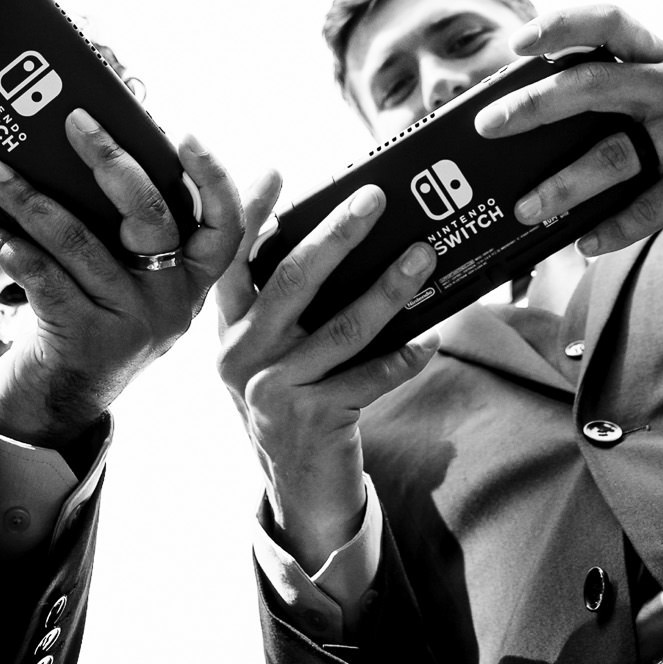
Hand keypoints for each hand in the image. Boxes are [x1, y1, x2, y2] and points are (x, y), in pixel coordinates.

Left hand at [0, 130, 245, 447]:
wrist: (65, 394)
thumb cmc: (100, 311)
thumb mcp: (142, 278)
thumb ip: (153, 223)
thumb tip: (150, 147)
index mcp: (194, 276)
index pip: (226, 224)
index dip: (213, 178)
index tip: (186, 134)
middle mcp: (173, 300)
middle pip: (151, 217)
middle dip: (111, 160)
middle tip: (76, 121)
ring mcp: (131, 323)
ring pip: (81, 243)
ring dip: (31, 201)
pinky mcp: (86, 341)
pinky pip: (44, 279)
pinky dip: (10, 247)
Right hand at [213, 179, 441, 569]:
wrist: (298, 491)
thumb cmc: (294, 402)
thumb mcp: (273, 353)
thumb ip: (288, 305)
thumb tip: (344, 237)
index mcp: (230, 330)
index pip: (234, 262)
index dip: (251, 215)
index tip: (274, 172)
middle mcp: (243, 356)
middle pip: (292, 280)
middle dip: (337, 234)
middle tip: (376, 199)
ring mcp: (275, 390)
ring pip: (340, 327)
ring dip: (388, 288)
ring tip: (424, 256)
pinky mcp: (314, 420)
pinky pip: (370, 377)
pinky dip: (404, 355)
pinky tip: (431, 338)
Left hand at [473, 3, 662, 265]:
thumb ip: (623, 102)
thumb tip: (532, 126)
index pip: (611, 21)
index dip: (561, 24)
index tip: (516, 43)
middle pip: (595, 83)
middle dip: (534, 105)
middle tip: (489, 127)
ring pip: (615, 152)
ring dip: (563, 183)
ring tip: (525, 207)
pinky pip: (649, 206)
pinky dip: (612, 228)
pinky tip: (584, 244)